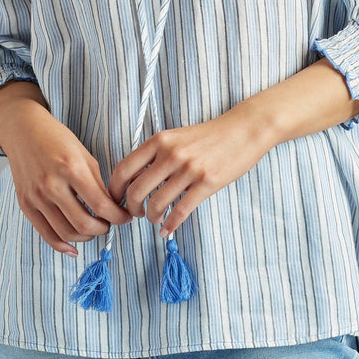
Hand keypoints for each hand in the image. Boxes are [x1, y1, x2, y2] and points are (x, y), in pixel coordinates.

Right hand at [0, 97, 130, 256]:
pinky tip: (74, 247)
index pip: (100, 205)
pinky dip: (62, 246)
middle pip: (84, 224)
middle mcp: (52, 185)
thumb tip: (111, 208)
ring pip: (66, 233)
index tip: (125, 217)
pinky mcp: (25, 204)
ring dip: (86, 237)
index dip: (118, 216)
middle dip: (103, 229)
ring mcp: (36, 197)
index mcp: (71, 168)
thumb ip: (97, 183)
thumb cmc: (56, 139)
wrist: (23, 131)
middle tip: (110, 223)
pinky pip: (46, 234)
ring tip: (94, 228)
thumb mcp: (84, 155)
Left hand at [108, 109, 272, 237]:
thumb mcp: (177, 137)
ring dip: (152, 217)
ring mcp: (189, 169)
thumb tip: (134, 180)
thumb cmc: (209, 136)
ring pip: (157, 204)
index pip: (124, 168)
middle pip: (136, 190)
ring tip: (155, 219)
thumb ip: (156, 155)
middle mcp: (171, 154)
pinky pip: (181, 211)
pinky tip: (168, 229)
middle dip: (131, 208)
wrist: (244, 129)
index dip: (114, 189)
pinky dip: (170, 225)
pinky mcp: (207, 183)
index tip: (116, 200)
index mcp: (160, 141)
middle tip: (135, 214)